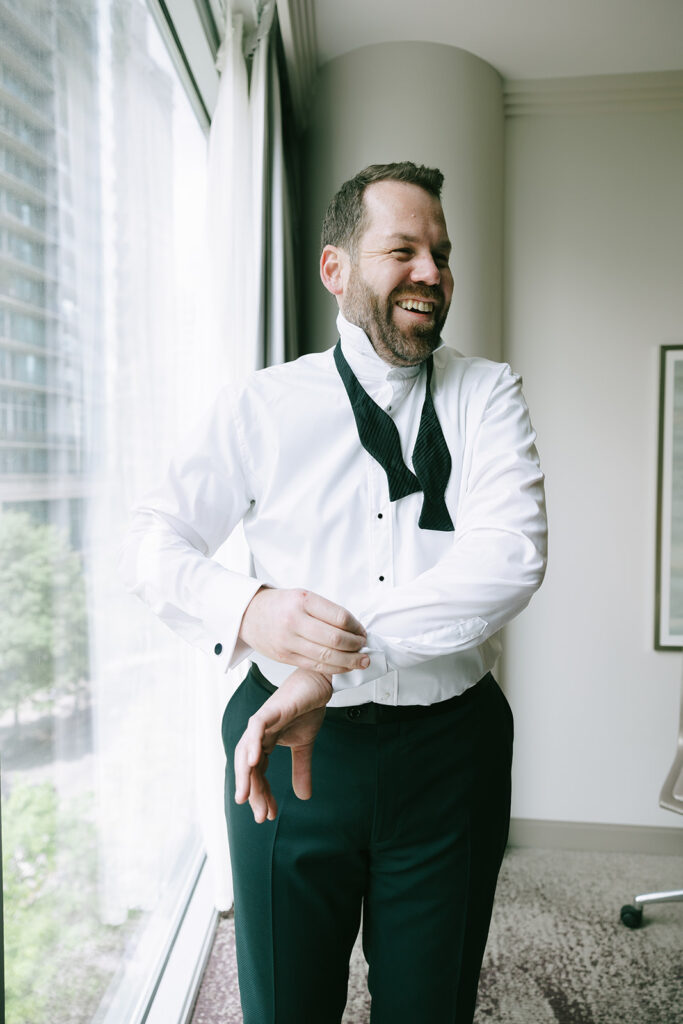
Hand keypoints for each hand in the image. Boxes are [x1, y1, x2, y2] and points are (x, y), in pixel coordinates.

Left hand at [234, 669, 332, 821]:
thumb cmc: (307, 709)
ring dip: (245, 774)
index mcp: (264, 742)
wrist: (318, 683)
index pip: (257, 773)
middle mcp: (258, 734)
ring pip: (245, 750)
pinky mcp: (272, 709)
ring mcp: (262, 721)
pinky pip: (256, 727)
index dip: (262, 794)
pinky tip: (255, 761)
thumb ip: (301, 770)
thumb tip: (303, 797)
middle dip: (252, 791)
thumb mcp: (304, 746)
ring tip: (246, 796)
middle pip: (248, 766)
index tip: (268, 815)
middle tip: (260, 815)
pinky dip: (252, 743)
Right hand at [239, 587, 368, 673]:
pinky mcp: (286, 657)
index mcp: (303, 601)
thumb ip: (326, 611)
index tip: (362, 631)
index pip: (340, 617)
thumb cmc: (278, 605)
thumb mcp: (303, 597)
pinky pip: (315, 666)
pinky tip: (344, 666)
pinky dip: (334, 668)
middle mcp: (295, 621)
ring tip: (361, 660)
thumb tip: (353, 628)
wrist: (248, 614)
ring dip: (350, 661)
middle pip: (336, 640)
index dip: (357, 627)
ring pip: (327, 656)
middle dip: (356, 646)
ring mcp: (289, 641)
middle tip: (364, 646)